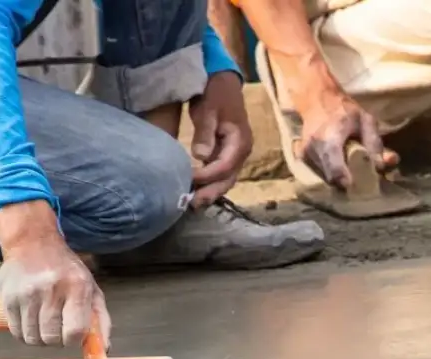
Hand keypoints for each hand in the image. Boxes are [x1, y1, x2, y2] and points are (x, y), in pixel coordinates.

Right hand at [0, 235, 109, 348]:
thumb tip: (103, 349)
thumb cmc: (67, 271)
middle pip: (52, 338)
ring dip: (41, 340)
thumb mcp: (92, 289)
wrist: (33, 243)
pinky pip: (16, 332)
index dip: (74, 341)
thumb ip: (101, 319)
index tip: (73, 337)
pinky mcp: (8, 298)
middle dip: (58, 341)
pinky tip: (31, 325)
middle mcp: (50, 290)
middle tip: (59, 331)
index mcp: (77, 287)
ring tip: (45, 327)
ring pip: (33, 338)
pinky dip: (25, 335)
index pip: (75, 330)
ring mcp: (26, 294)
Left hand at [189, 71, 253, 207]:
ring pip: (225, 180)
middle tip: (192, 203)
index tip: (188, 178)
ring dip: (210, 192)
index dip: (207, 175)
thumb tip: (200, 156)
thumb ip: (205, 132)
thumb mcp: (209, 108)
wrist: (224, 83)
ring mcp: (235, 156)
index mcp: (240, 142)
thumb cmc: (216, 93)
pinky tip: (196, 190)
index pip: (224, 166)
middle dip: (210, 192)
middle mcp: (241, 153)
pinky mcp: (227, 156)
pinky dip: (210, 184)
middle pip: (227, 179)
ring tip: (193, 203)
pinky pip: (220, 175)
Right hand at [299, 89, 398, 187]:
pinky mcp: (302, 157)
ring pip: (325, 177)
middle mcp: (312, 148)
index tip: (358, 183)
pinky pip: (319, 172)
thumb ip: (375, 144)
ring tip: (347, 164)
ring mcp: (304, 154)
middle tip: (359, 175)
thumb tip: (383, 166)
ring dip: (338, 176)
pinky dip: (330, 171)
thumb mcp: (366, 121)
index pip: (334, 170)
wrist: (316, 98)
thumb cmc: (344, 109)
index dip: (347, 181)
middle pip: (331, 178)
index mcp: (328, 138)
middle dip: (346, 180)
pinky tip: (337, 160)